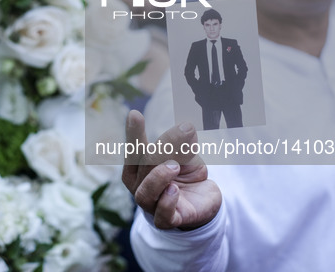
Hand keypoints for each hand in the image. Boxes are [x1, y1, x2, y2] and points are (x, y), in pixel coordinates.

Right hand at [122, 110, 221, 229]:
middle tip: (185, 129)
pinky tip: (174, 190)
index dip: (134, 133)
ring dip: (159, 177)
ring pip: (145, 193)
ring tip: (174, 166)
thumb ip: (183, 145)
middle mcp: (139, 186)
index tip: (135, 114)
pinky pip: (162, 216)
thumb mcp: (186, 155)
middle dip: (163, 146)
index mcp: (137, 167)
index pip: (133, 149)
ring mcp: (151, 205)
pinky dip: (167, 202)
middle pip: (143, 165)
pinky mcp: (168, 220)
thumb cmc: (184, 174)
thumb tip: (187, 128)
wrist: (201, 202)